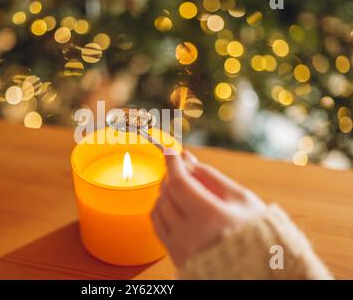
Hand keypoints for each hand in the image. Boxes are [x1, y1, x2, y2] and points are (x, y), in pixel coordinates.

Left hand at [151, 150, 266, 267]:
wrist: (260, 269)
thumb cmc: (258, 233)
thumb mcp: (242, 199)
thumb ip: (211, 177)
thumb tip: (187, 158)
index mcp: (211, 219)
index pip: (179, 183)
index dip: (172, 163)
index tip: (170, 150)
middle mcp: (191, 236)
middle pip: (167, 194)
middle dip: (171, 176)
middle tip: (181, 168)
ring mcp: (180, 249)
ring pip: (158, 209)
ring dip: (166, 193)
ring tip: (182, 188)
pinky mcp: (176, 257)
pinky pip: (158, 227)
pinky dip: (163, 211)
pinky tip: (176, 205)